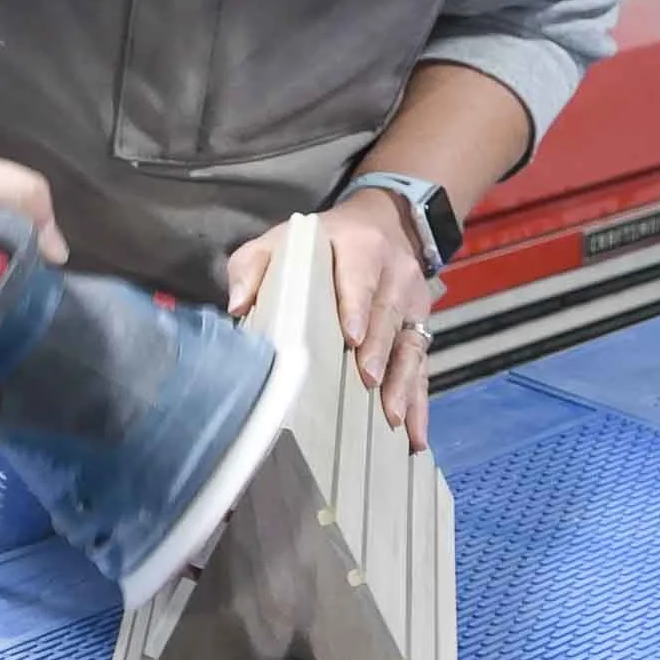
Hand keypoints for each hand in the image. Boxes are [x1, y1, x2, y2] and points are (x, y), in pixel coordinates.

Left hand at [227, 188, 432, 450]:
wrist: (383, 224)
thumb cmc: (322, 242)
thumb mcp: (281, 241)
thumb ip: (253, 267)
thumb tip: (237, 307)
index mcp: (360, 250)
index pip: (360, 279)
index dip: (357, 308)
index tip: (352, 338)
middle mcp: (393, 276)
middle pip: (387, 318)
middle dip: (378, 353)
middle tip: (367, 384)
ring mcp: (412, 305)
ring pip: (410, 347)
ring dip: (402, 384)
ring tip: (392, 418)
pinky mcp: (420, 329)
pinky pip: (422, 367)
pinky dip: (419, 402)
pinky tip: (414, 435)